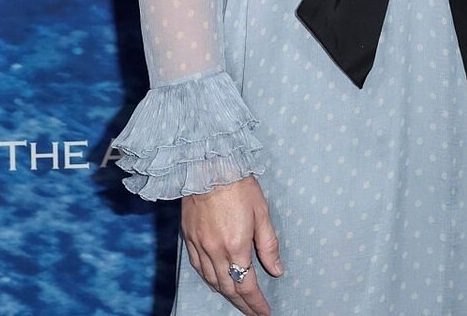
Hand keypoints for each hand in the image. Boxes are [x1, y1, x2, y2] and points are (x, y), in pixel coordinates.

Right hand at [180, 176, 284, 314]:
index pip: (246, 285)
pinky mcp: (188, 238)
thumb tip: (277, 270)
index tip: (264, 312)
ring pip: (211, 281)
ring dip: (225, 294)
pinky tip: (216, 281)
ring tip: (238, 300)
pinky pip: (198, 268)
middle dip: (242, 303)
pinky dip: (209, 280)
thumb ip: (269, 245)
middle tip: (253, 312)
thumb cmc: (239, 186)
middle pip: (228, 287)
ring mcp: (199, 245)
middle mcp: (215, 251)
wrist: (208, 166)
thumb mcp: (262, 213)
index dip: (256, 302)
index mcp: (236, 246)